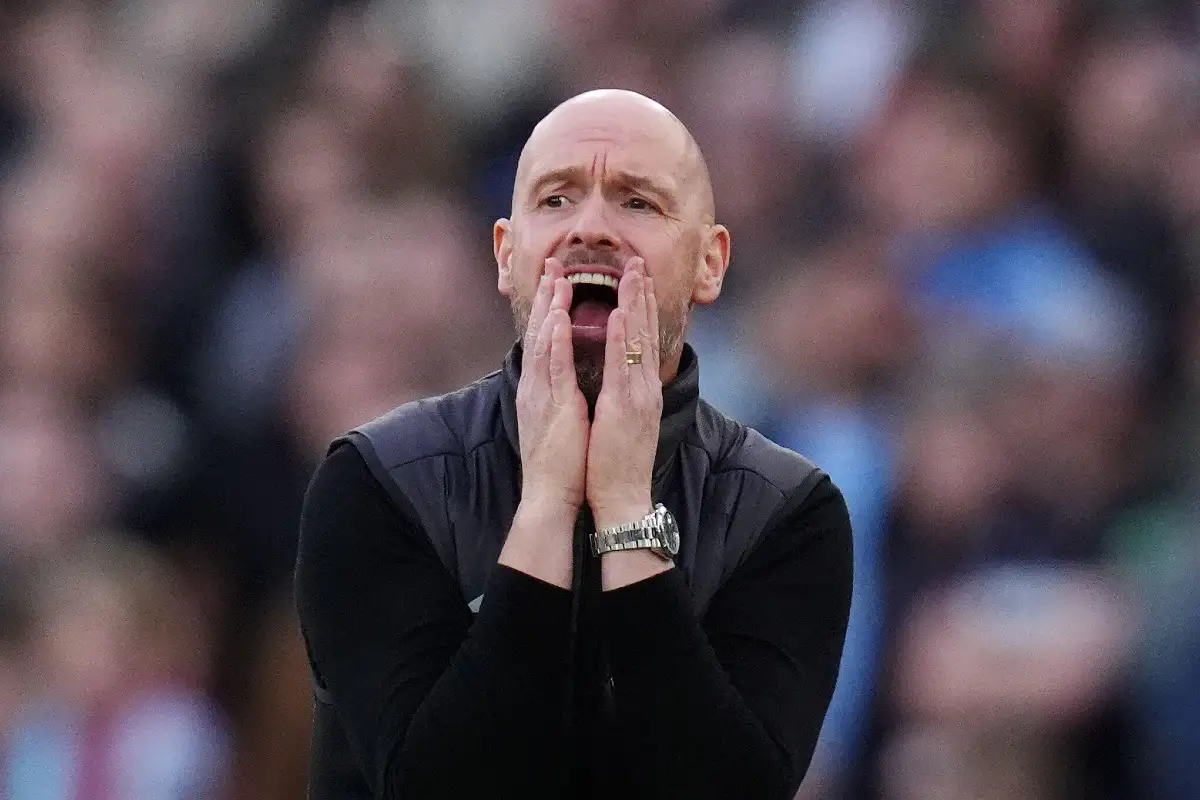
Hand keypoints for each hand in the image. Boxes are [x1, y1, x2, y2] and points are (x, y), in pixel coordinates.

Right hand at [515, 258, 589, 513]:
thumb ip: (562, 396)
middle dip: (547, 297)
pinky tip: (560, 317)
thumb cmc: (563, 463)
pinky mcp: (553, 407)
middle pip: (541, 333)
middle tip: (554, 264)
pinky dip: (556, 340)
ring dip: (551, 307)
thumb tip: (569, 381)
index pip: (546, 341)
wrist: (551, 495)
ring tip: (557, 277)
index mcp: (542, 390)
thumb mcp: (561, 420)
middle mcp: (538, 387)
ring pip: (546, 342)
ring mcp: (542, 395)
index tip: (557, 281)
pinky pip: (553, 367)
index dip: (550, 309)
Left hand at [586, 257, 661, 525]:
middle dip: (642, 294)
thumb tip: (619, 378)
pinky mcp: (626, 407)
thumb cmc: (616, 463)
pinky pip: (624, 366)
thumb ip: (623, 396)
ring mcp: (638, 395)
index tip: (637, 278)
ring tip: (633, 272)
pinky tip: (620, 314)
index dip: (641, 306)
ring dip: (635, 304)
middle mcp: (644, 387)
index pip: (643, 339)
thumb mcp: (622, 421)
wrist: (623, 497)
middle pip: (646, 331)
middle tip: (638, 260)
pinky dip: (623, 338)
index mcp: (641, 390)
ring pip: (639, 341)